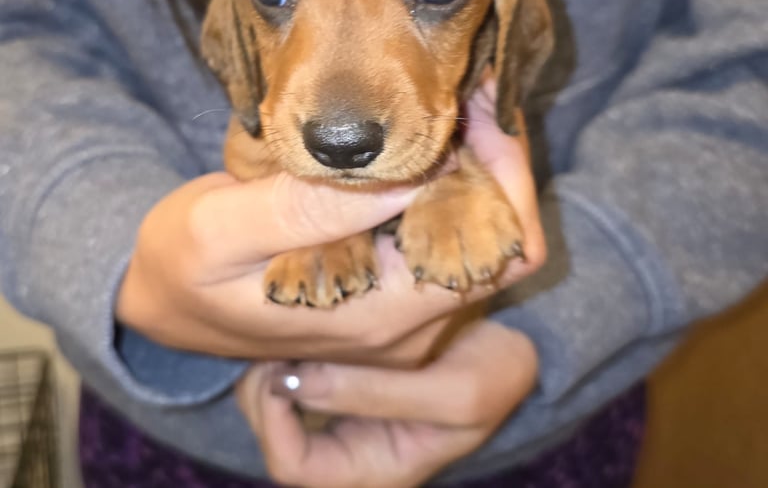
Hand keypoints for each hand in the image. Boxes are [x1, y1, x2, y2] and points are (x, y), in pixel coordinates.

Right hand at [117, 75, 544, 366]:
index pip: (496, 255)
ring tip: (447, 97)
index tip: (475, 101)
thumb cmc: (181, 268)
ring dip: (471, 163)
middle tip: (466, 86)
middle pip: (499, 240)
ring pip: (476, 232)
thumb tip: (405, 170)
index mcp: (379, 316)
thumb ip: (308, 212)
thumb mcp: (221, 234)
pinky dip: (443, 178)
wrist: (164, 304)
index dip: (507, 175)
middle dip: (495, 158)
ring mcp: (403, 308)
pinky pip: (441, 229)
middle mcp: (408, 323)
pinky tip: (417, 132)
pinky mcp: (387, 287)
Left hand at [237, 320, 537, 487]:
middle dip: (262, 390)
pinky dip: (290, 345)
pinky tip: (303, 315)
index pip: (294, 466)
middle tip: (271, 339)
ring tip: (284, 324)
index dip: (274, 422)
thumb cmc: (493, 376)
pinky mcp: (346, 373)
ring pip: (277, 400)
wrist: (513, 344)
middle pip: (274, 433)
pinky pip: (298, 368)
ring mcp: (345, 409)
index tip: (281, 366)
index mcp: (373, 470)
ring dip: (271, 364)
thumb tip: (295, 379)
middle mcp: (350, 446)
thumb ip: (378, 393)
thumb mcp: (454, 394)